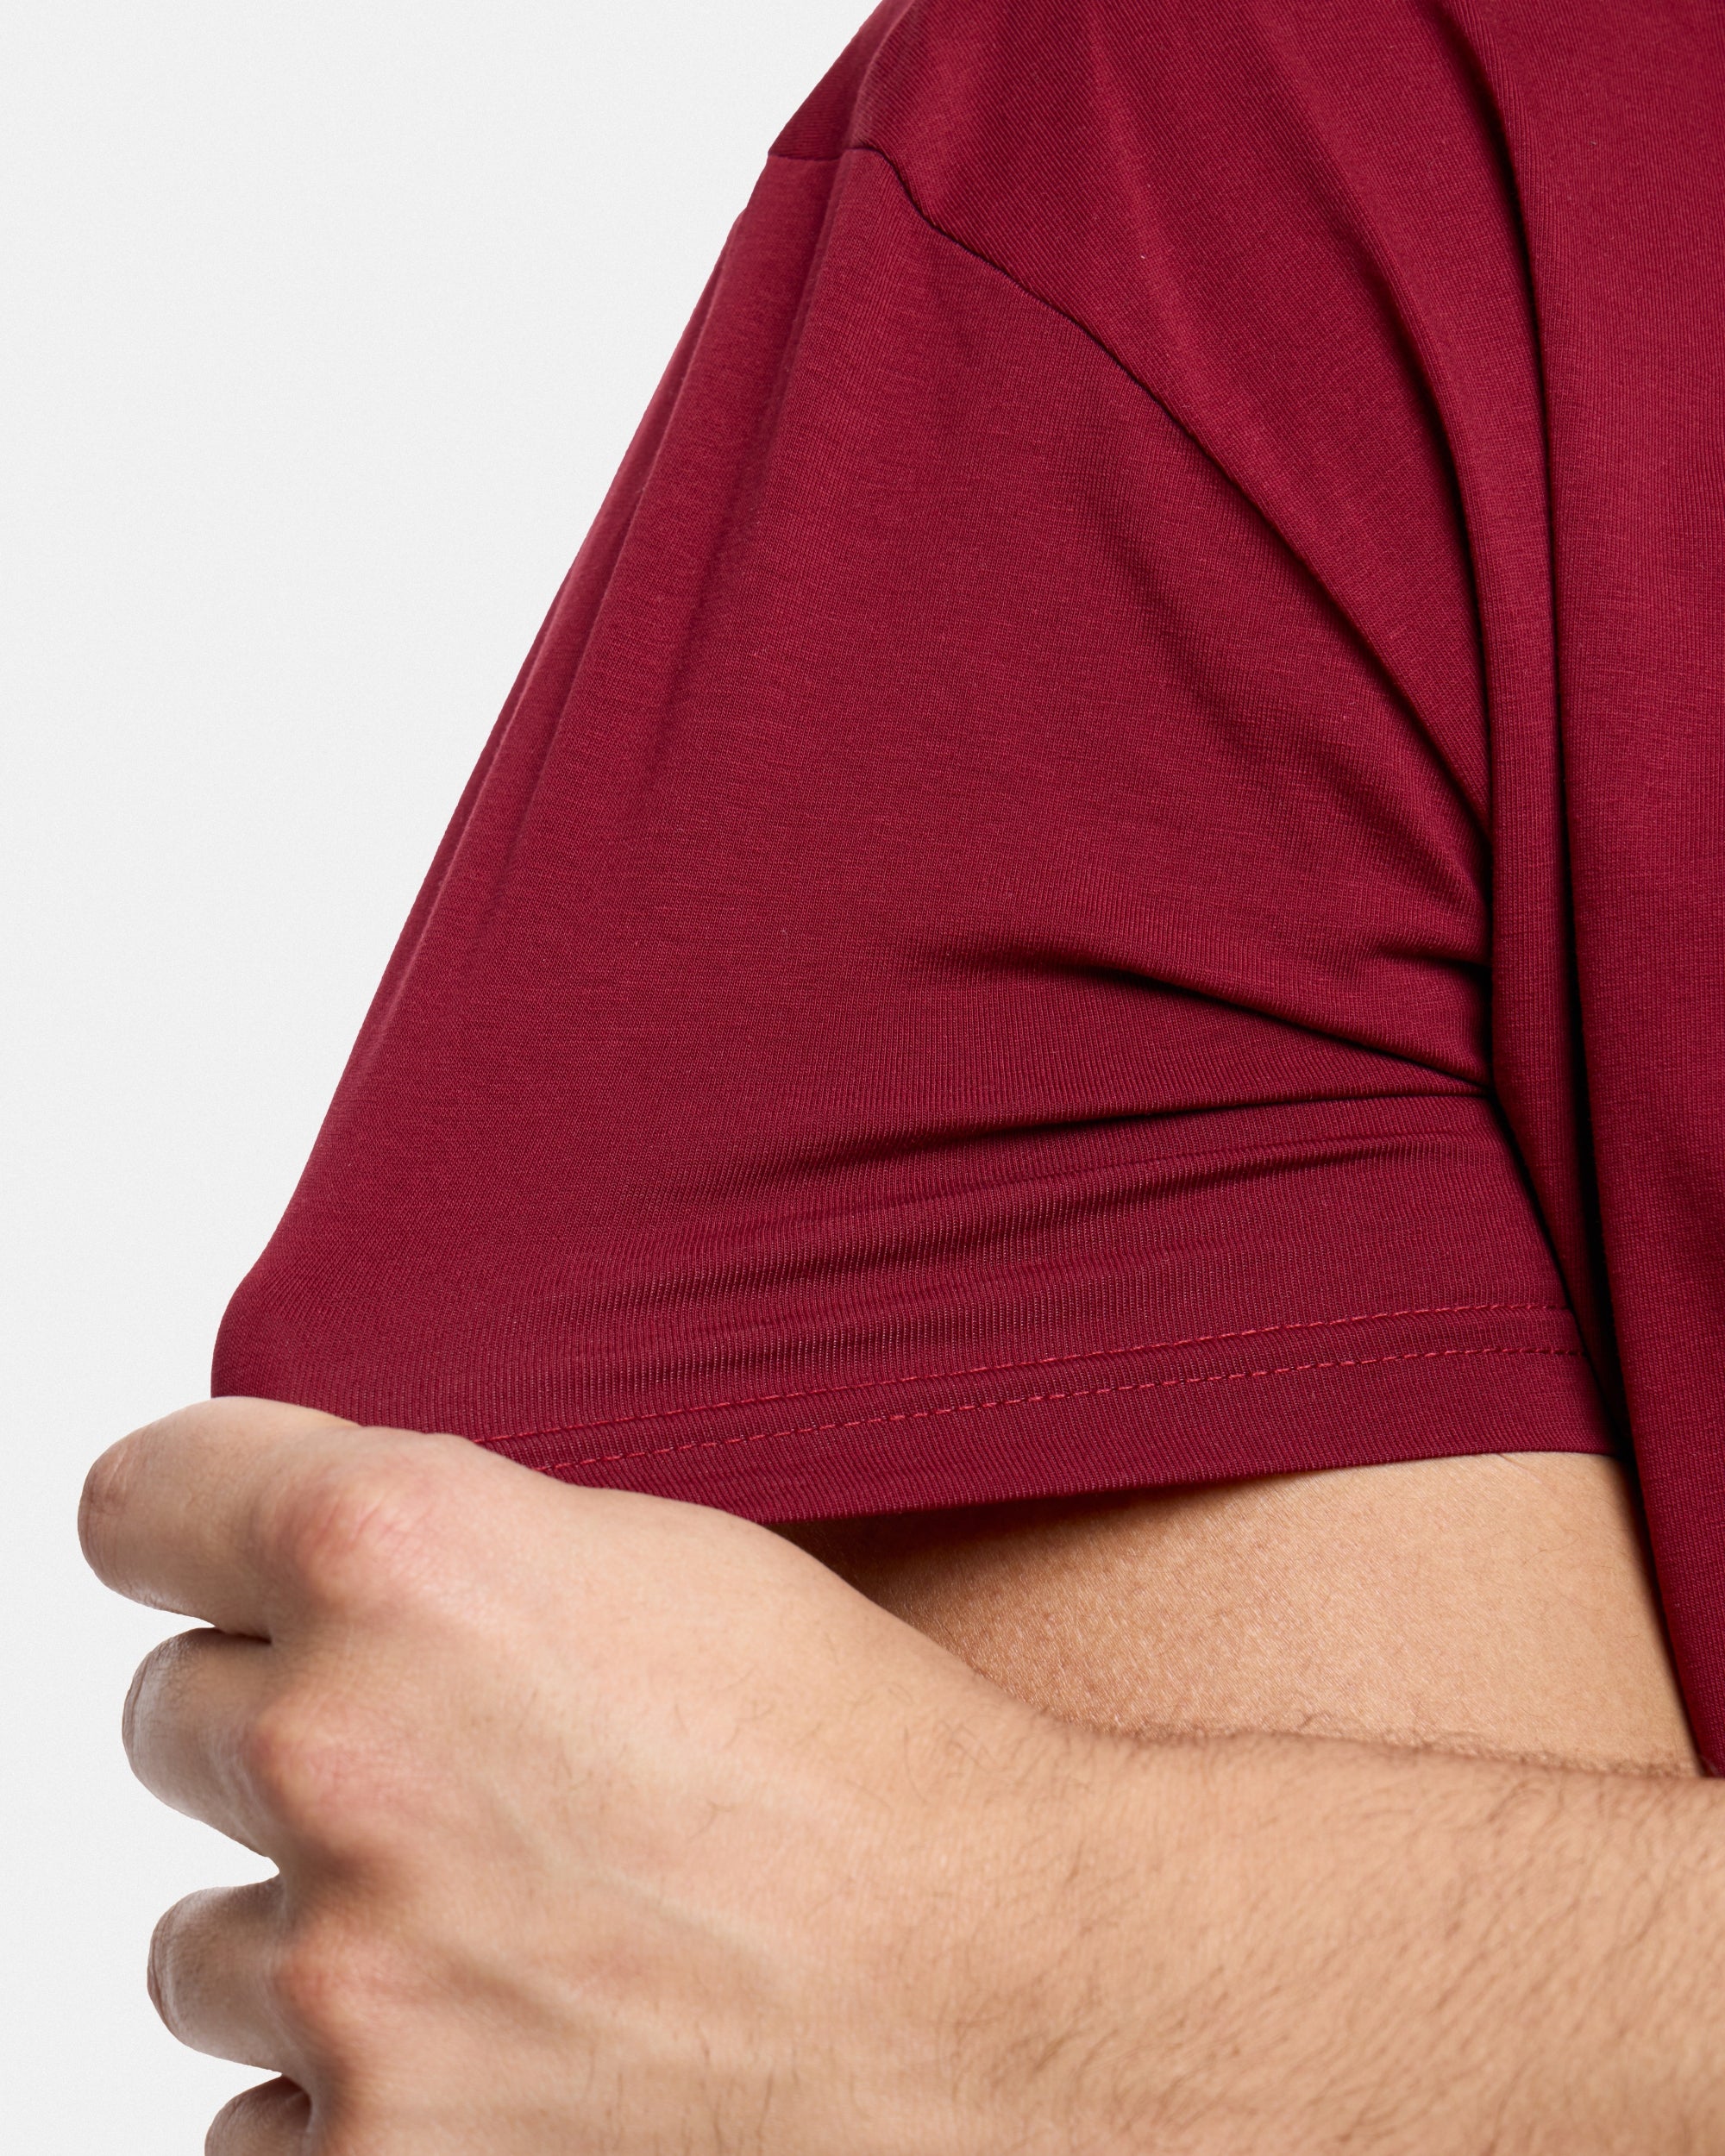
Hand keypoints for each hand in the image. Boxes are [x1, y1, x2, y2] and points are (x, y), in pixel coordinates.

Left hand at [79, 1399, 1117, 2153]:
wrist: (995, 2001)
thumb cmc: (854, 1767)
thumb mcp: (653, 1562)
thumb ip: (442, 1541)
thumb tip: (296, 1575)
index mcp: (406, 1555)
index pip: (139, 1503)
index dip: (185, 1529)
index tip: (205, 1561)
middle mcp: (341, 1750)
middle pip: (168, 1716)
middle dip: (281, 1733)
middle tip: (445, 1770)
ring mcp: (343, 1980)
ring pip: (198, 1942)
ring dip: (313, 1929)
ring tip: (496, 1928)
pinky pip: (251, 2119)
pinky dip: (342, 2096)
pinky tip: (495, 2052)